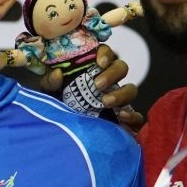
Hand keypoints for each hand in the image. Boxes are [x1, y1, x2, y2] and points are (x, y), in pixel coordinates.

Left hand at [0, 44, 142, 133]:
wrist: (62, 133)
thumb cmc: (57, 105)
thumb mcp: (49, 93)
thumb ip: (50, 82)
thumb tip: (57, 74)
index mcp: (93, 70)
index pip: (106, 53)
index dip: (106, 54)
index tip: (99, 62)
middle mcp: (109, 82)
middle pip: (121, 68)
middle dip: (112, 74)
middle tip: (98, 85)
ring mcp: (118, 100)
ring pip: (131, 89)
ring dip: (122, 93)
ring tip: (105, 101)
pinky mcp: (124, 120)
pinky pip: (137, 116)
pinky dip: (133, 116)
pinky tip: (122, 117)